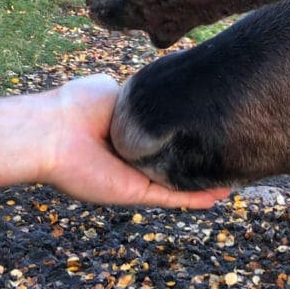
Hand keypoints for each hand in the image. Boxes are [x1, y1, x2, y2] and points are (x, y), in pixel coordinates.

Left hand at [38, 74, 230, 207]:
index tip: (213, 126)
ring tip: (235, 179)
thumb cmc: (78, 105)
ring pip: (178, 182)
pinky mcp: (135, 192)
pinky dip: (196, 198)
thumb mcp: (116, 90)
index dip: (187, 131)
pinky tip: (220, 195)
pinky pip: (172, 196)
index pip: (165, 133)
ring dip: (205, 183)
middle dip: (200, 159)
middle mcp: (134, 157)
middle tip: (230, 155)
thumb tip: (161, 94)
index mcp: (129, 132)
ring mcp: (136, 177)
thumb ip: (141, 96)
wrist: (54, 132)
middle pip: (174, 160)